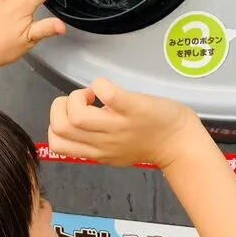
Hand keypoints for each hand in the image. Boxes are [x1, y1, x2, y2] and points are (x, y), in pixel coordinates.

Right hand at [48, 77, 199, 168]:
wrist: (179, 142)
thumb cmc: (147, 143)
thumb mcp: (112, 151)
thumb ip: (92, 141)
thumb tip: (75, 121)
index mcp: (95, 152)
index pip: (56, 143)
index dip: (56, 123)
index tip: (74, 114)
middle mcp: (102, 142)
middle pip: (60, 128)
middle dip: (61, 106)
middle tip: (82, 101)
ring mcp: (117, 126)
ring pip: (76, 116)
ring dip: (77, 96)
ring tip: (92, 94)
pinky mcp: (133, 109)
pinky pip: (107, 94)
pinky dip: (100, 84)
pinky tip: (108, 87)